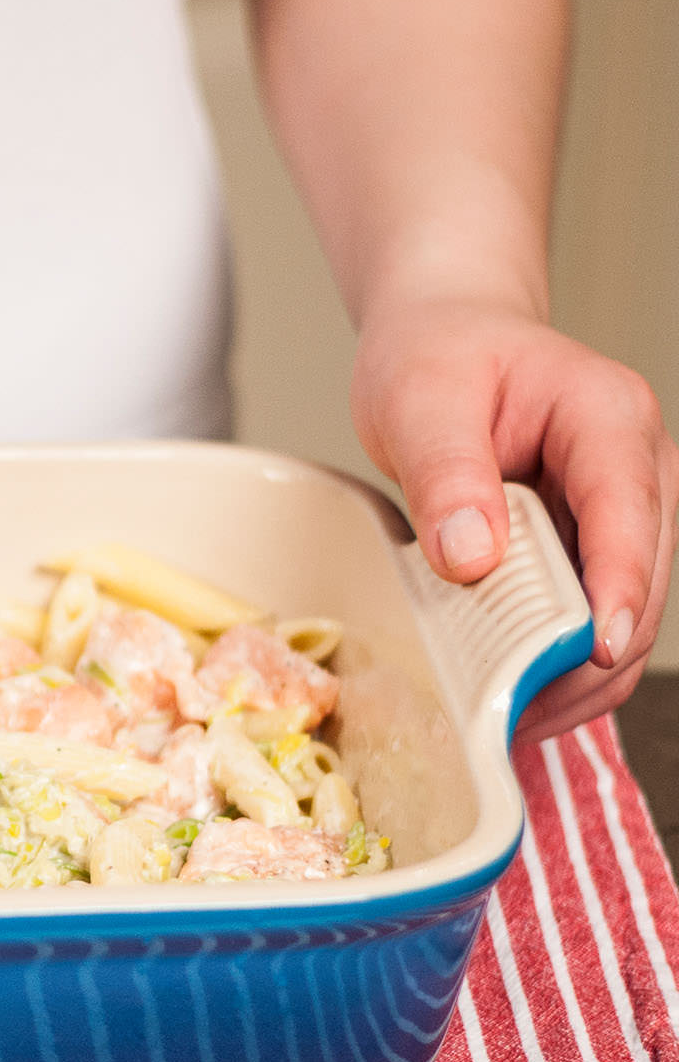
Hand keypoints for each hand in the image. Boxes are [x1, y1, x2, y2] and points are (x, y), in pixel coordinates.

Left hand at [353, 296, 677, 739]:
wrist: (444, 341)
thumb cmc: (439, 356)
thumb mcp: (421, 398)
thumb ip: (446, 472)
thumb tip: (472, 556)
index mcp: (605, 418)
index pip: (629, 511)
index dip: (618, 584)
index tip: (594, 645)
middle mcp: (632, 469)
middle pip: (641, 579)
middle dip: (590, 655)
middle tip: (520, 711)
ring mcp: (618, 515)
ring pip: (624, 614)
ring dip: (574, 673)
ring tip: (509, 720)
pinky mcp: (589, 549)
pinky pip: (588, 617)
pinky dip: (555, 661)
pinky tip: (512, 694)